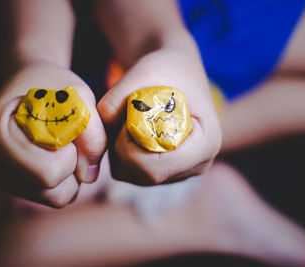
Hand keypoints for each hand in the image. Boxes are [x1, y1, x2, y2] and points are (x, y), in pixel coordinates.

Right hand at [0, 61, 105, 207]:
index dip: (70, 154)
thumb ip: (92, 133)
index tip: (66, 129)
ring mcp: (0, 177)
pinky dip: (65, 179)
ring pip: (56, 198)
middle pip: (53, 192)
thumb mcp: (79, 95)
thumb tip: (89, 177)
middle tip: (69, 137)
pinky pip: (53, 196)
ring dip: (71, 174)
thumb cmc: (52, 85)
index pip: (48, 173)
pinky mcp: (14, 184)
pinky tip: (59, 154)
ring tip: (64, 144)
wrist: (29, 81)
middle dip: (72, 166)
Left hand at [98, 48, 221, 184]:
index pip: (156, 167)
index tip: (127, 117)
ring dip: (118, 150)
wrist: (176, 70)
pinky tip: (129, 130)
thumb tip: (99, 128)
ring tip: (128, 119)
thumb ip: (115, 100)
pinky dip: (120, 154)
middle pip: (144, 176)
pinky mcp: (165, 172)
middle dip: (121, 147)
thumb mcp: (142, 72)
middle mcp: (198, 164)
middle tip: (123, 116)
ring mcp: (181, 172)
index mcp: (205, 144)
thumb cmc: (166, 67)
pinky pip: (130, 173)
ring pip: (132, 176)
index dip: (129, 146)